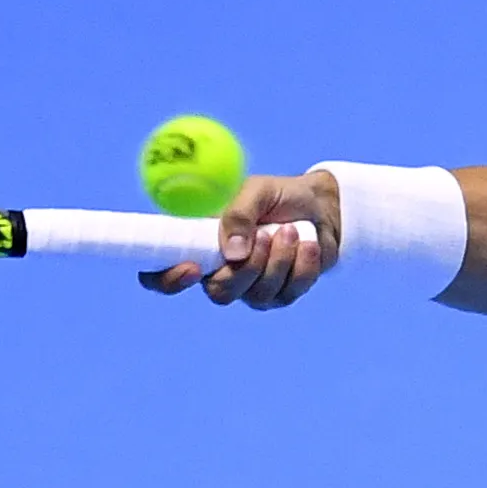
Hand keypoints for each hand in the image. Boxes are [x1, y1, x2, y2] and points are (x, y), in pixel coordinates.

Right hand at [136, 170, 340, 308]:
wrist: (324, 207)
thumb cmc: (282, 195)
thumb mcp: (259, 191)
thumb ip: (240, 214)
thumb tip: (232, 254)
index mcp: (201, 244)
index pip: (162, 274)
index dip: (166, 280)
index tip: (192, 268)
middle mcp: (221, 272)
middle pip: (219, 293)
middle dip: (247, 268)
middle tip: (266, 234)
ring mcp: (251, 289)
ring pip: (256, 296)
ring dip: (279, 261)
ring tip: (291, 230)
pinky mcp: (282, 295)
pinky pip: (287, 294)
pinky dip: (301, 267)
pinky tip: (308, 245)